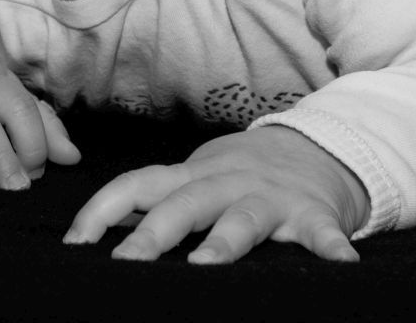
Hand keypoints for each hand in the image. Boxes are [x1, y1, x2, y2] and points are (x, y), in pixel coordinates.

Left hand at [65, 126, 369, 264]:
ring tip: (207, 264)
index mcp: (193, 177)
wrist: (318, 150)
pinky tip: (341, 265)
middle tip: (127, 263)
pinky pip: (322, 232)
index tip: (74, 242)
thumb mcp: (196, 179)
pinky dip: (331, 246)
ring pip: (243, 219)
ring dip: (225, 241)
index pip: (138, 185)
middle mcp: (227, 183)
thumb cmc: (242, 176)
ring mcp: (270, 198)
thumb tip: (89, 232)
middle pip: (185, 205)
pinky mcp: (312, 213)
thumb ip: (153, 201)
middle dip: (154, 233)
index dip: (103, 209)